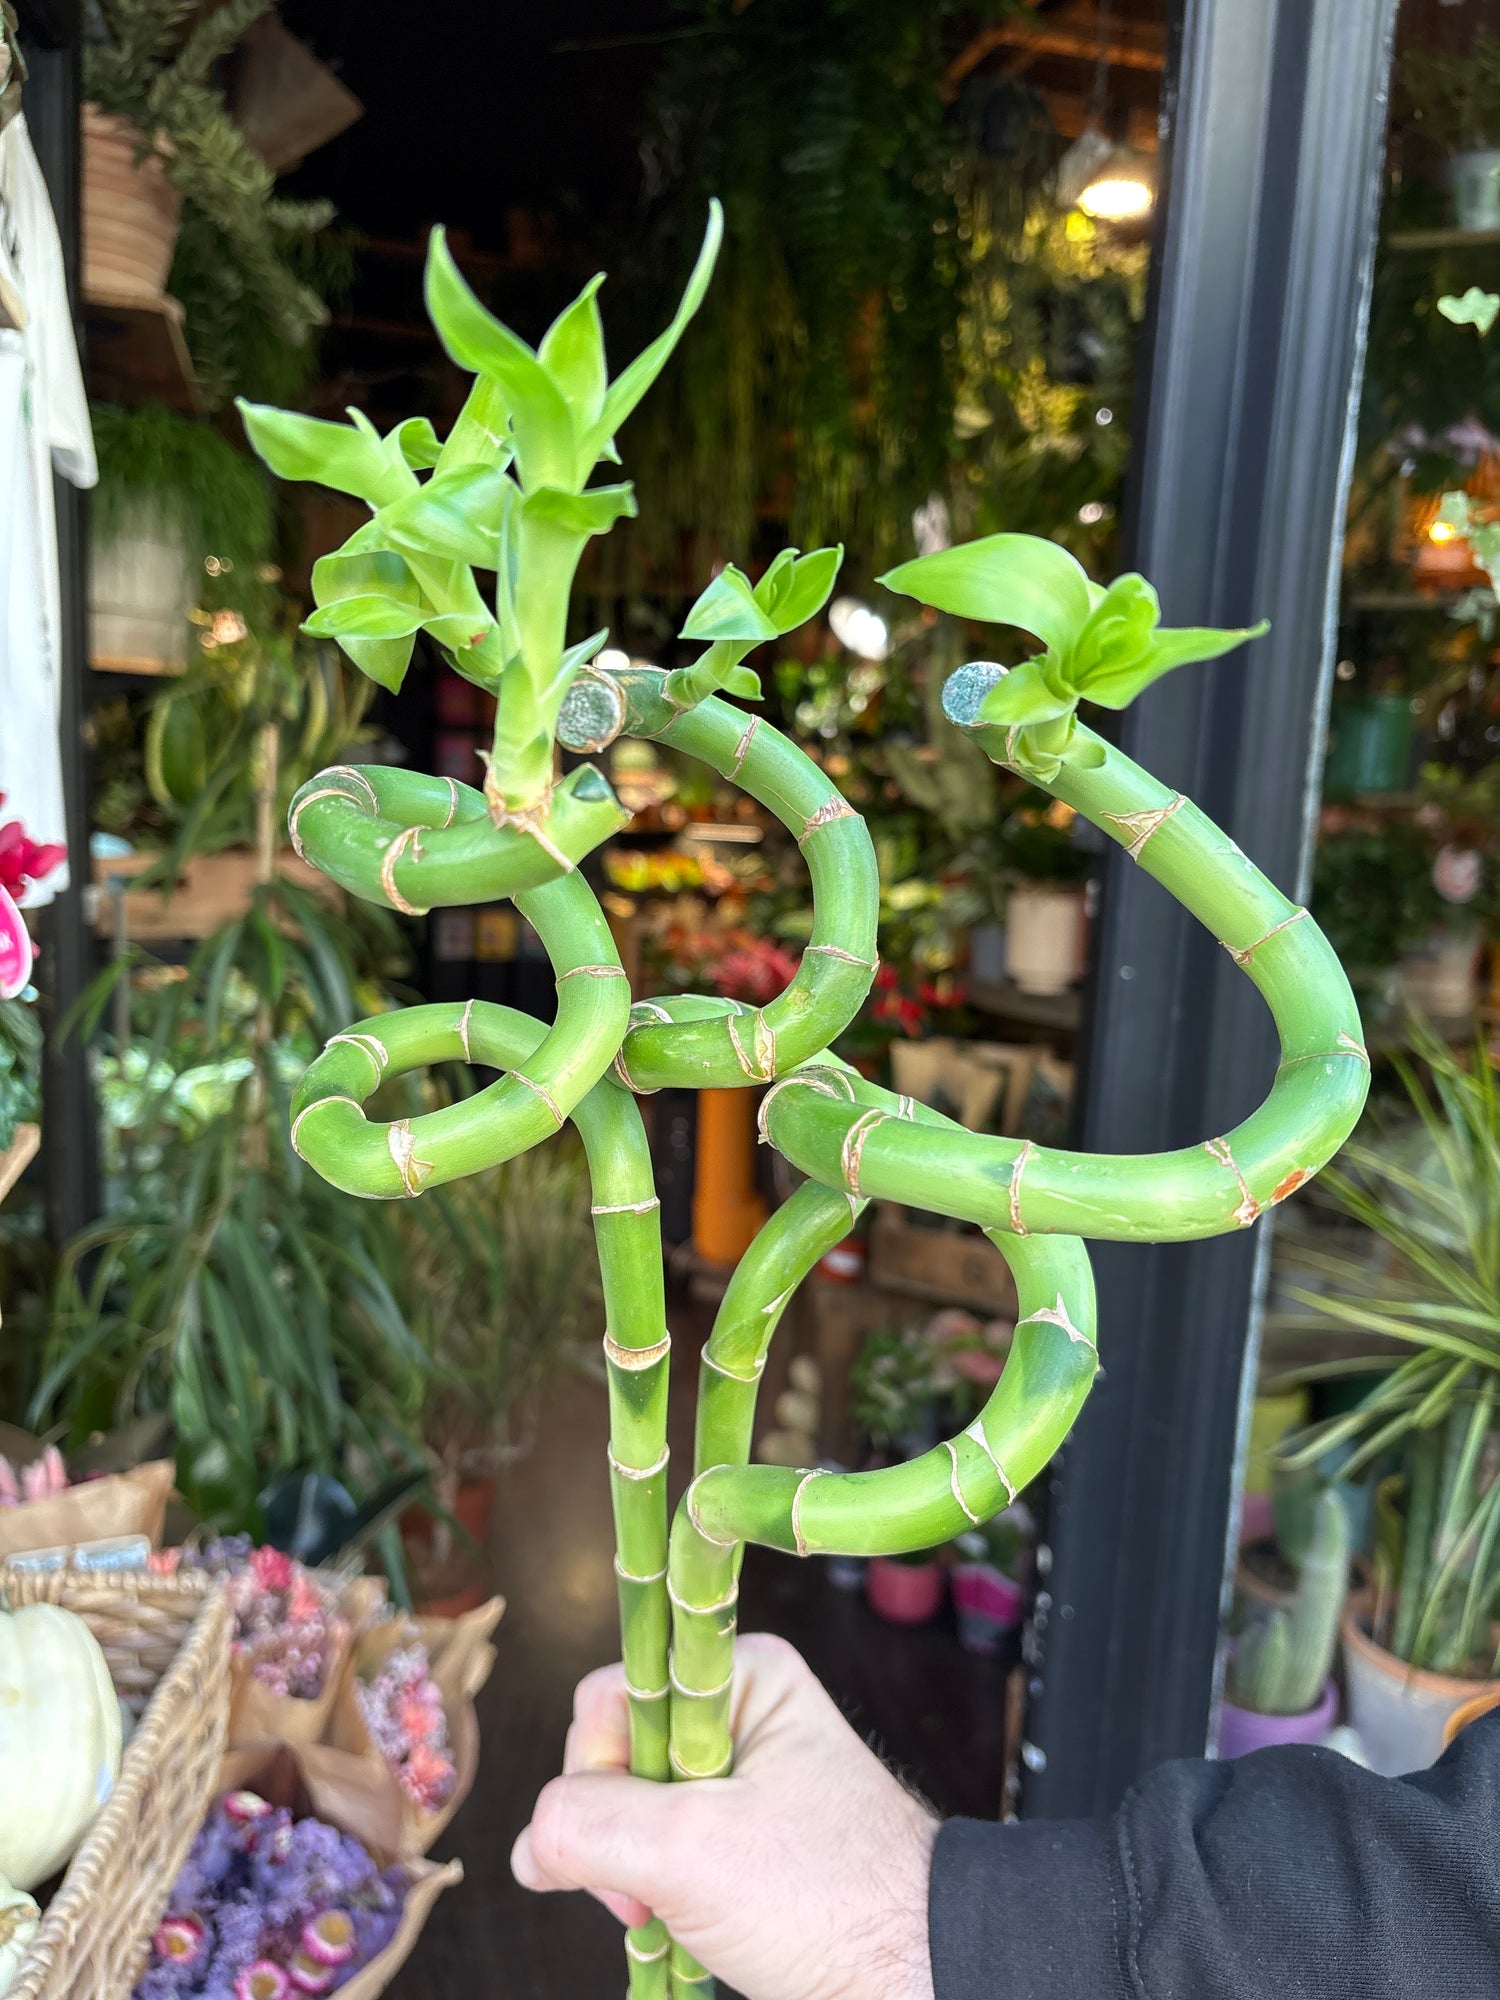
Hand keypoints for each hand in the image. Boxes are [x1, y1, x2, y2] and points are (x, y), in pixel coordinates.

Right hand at [511, 1631, 937, 1999]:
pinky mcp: (746, 1838)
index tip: (629, 1846)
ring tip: (675, 1920)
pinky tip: (684, 1929)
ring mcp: (743, 1779)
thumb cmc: (831, 1899)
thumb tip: (529, 1845)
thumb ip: (588, 1826)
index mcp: (743, 1676)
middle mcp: (740, 1713)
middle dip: (615, 1838)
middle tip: (650, 1901)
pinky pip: (665, 1850)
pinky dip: (660, 1895)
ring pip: (634, 1812)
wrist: (925, 1978)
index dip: (597, 1773)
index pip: (612, 1696)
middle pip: (615, 1756)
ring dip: (636, 1875)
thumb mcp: (692, 1851)